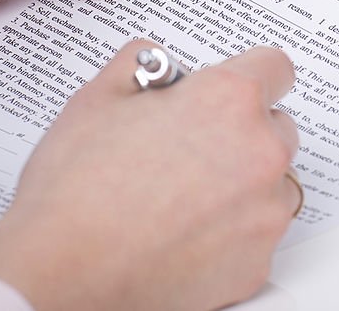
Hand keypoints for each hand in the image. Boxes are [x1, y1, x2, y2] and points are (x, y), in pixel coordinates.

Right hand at [0, 42, 300, 310]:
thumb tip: (156, 63)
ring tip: (186, 193)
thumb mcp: (97, 98)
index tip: (235, 86)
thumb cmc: (75, 193)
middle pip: (277, 126)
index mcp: (227, 101)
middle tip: (190, 145)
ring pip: (275, 182)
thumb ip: (141, 63)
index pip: (275, 67)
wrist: (62, 275)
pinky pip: (259, 234)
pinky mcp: (257, 262)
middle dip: (243, 129)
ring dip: (246, 181)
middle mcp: (260, 152)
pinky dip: (234, 231)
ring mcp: (264, 212)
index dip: (249, 73)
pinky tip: (186, 231)